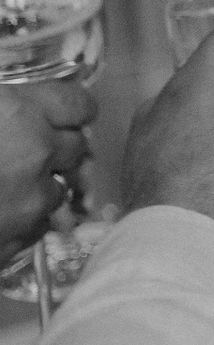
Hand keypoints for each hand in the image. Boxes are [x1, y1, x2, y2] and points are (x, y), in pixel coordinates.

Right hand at [0, 81, 93, 258]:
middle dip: (59, 149)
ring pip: (58, 191)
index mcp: (20, 113)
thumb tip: (15, 105)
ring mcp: (29, 201)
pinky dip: (21, 223)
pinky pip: (34, 227)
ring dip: (40, 189)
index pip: (76, 104)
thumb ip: (6, 105)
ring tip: (8, 189)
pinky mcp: (15, 240)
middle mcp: (36, 153)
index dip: (73, 110)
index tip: (69, 114)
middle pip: (76, 147)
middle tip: (30, 152)